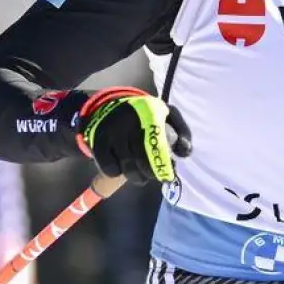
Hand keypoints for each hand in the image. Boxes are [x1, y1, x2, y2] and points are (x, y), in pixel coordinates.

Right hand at [76, 87, 192, 181]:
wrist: (110, 106)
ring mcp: (113, 131)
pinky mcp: (98, 141)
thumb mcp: (167, 115)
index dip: (164, 162)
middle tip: (155, 176)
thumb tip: (185, 152)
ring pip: (127, 166)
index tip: (169, 175)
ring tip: (141, 176)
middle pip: (143, 158)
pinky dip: (117, 172)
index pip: (160, 142)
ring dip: (136, 177)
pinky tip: (122, 167)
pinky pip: (110, 168)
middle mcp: (130, 120)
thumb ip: (182, 132)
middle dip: (151, 173)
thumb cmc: (146, 116)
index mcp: (151, 111)